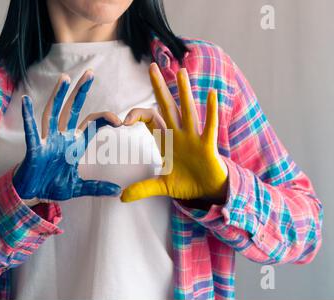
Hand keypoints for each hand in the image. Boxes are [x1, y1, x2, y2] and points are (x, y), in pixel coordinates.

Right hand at [13, 71, 122, 202]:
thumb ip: (97, 187)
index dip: (104, 120)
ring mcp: (47, 141)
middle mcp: (61, 138)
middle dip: (80, 92)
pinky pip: (32, 132)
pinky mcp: (35, 149)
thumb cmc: (51, 185)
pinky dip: (28, 117)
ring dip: (58, 97)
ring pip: (53, 114)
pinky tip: (26, 100)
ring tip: (65, 78)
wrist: (32, 194)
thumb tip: (117, 191)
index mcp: (73, 144)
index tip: (120, 121)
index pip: (91, 125)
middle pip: (72, 110)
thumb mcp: (78, 187)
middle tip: (90, 73)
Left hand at [121, 63, 227, 202]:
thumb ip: (142, 188)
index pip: (149, 120)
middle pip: (167, 107)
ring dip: (184, 92)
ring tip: (181, 72)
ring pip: (187, 111)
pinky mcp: (207, 146)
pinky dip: (211, 112)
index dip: (137, 116)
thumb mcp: (161, 186)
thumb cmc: (186, 182)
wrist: (207, 190)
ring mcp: (193, 138)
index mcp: (165, 140)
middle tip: (152, 67)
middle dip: (159, 88)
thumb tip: (121, 197)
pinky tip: (212, 95)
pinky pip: (209, 126)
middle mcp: (178, 134)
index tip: (123, 121)